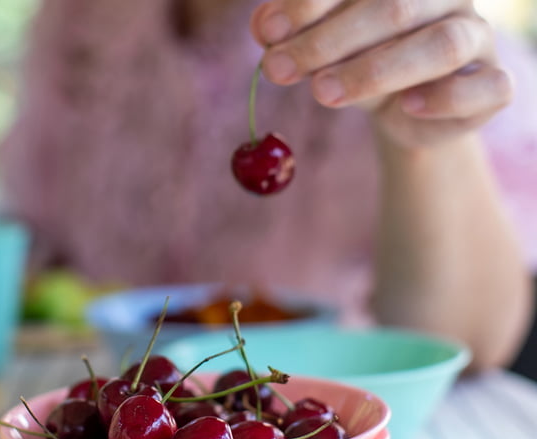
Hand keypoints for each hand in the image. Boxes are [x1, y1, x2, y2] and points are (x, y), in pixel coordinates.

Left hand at [249, 0, 513, 147]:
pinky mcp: (493, 87)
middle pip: (395, 7)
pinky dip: (445, 98)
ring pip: (441, 44)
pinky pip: (485, 88)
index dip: (312, 2)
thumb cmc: (365, 66)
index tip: (266, 32)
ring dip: (377, 70)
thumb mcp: (326, 51)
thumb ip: (298, 36)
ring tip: (323, 93)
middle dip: (329, 40)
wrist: (410, 112)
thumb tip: (260, 27)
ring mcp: (477, 38)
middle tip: (278, 69)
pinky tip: (405, 108)